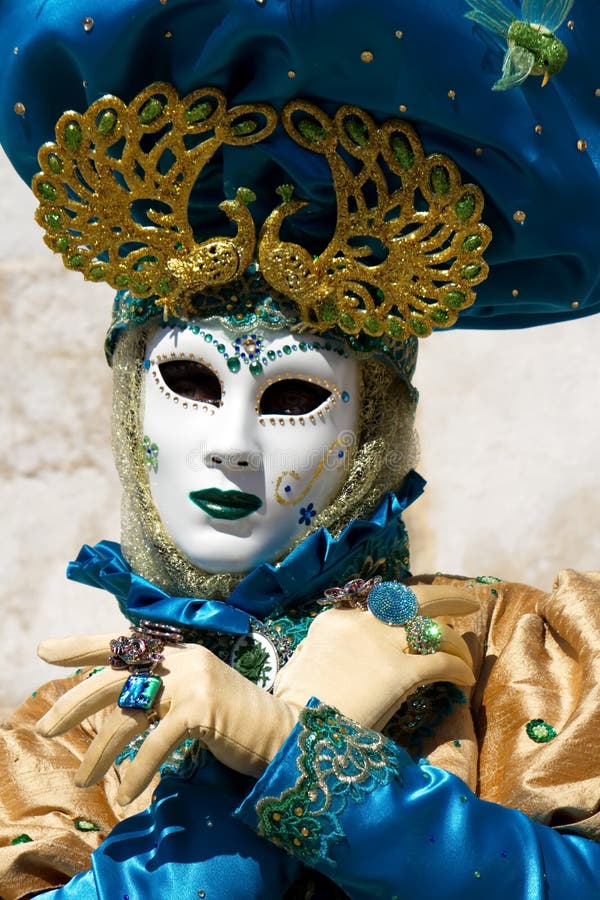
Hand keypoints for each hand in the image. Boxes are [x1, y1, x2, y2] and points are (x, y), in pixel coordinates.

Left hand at [37, 635, 296, 804]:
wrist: (283, 734)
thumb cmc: (235, 722)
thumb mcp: (192, 697)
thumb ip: (160, 690)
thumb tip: (115, 702)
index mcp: (178, 654)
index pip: (122, 644)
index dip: (82, 646)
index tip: (46, 651)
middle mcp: (182, 660)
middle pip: (115, 676)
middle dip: (75, 703)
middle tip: (45, 728)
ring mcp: (192, 680)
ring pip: (129, 714)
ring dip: (101, 753)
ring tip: (82, 780)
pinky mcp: (202, 707)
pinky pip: (156, 742)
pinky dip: (138, 770)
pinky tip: (127, 794)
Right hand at [274, 584, 478, 731]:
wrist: (288, 727)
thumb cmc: (288, 706)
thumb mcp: (301, 665)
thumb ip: (320, 655)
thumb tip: (326, 661)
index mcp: (335, 620)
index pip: (378, 611)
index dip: (402, 618)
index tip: (414, 627)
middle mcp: (361, 623)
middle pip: (412, 599)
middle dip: (444, 597)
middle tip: (466, 601)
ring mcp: (381, 645)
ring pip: (433, 630)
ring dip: (455, 643)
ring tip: (467, 655)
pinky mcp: (400, 673)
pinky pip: (440, 664)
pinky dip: (457, 669)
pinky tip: (465, 680)